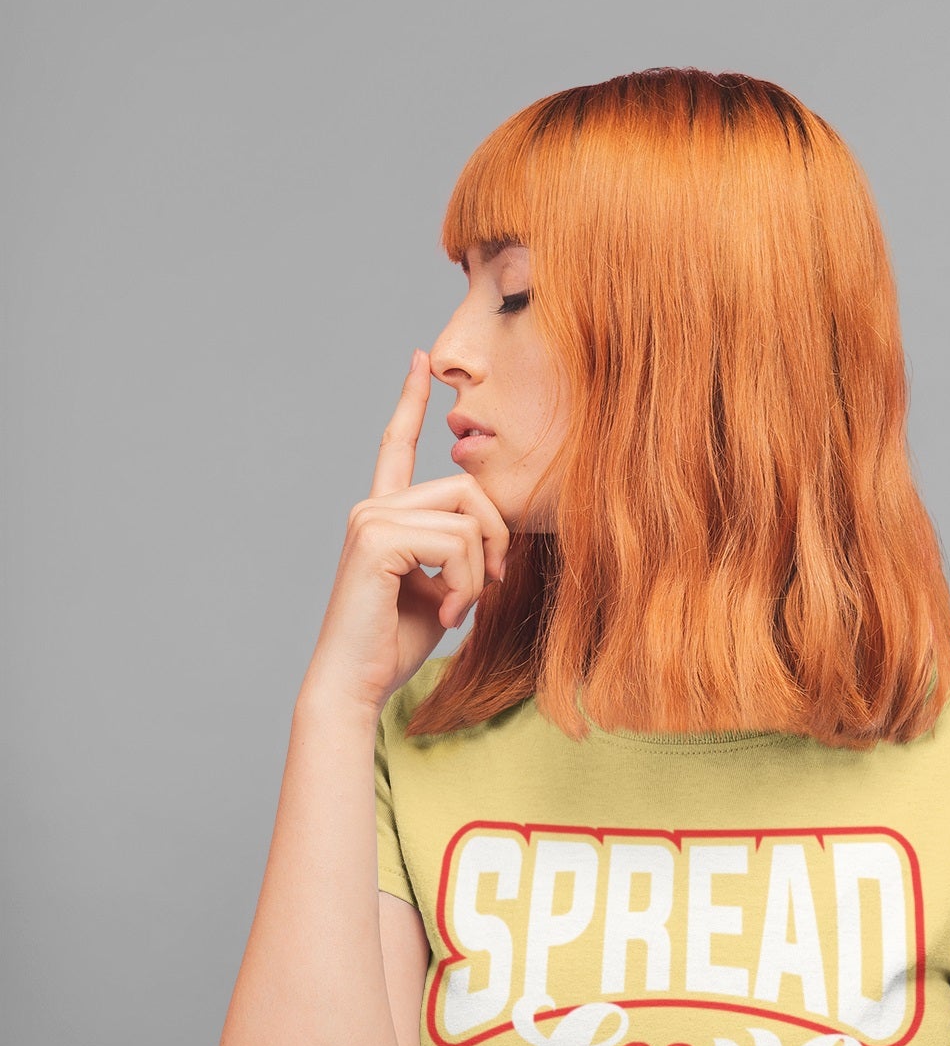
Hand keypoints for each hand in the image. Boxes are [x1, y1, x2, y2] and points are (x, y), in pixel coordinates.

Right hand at [300, 350, 510, 717]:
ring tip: (461, 606)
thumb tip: (497, 540)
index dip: (411, 402)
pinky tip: (448, 610)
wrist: (356, 684)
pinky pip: (457, 543)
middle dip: (496, 537)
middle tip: (491, 585)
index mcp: (383, 514)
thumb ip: (463, 554)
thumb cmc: (395, 643)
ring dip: (481, 570)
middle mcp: (372, 507)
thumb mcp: (444, 590)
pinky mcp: (378, 539)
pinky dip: (468, 582)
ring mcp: (371, 519)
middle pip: (468, 487)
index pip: (396, 446)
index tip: (423, 361)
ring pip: (468, 517)